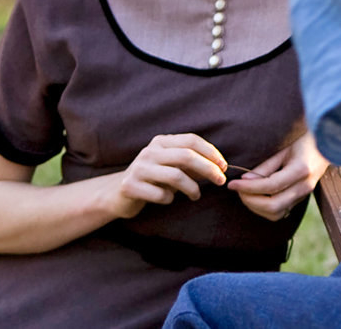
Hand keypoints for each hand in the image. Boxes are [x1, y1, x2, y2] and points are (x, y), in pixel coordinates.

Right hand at [111, 133, 228, 218]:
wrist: (117, 193)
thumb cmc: (153, 179)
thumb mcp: (172, 166)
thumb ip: (192, 164)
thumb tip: (219, 167)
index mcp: (161, 142)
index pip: (191, 140)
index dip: (211, 153)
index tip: (223, 167)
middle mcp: (149, 151)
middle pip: (186, 156)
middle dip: (208, 169)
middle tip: (220, 181)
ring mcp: (139, 168)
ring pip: (176, 176)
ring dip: (192, 188)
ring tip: (196, 195)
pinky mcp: (130, 186)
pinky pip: (161, 194)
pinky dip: (170, 198)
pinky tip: (168, 199)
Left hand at [228, 133, 328, 220]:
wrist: (326, 147)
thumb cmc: (303, 143)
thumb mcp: (283, 149)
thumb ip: (266, 166)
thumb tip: (245, 180)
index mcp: (301, 170)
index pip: (270, 186)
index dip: (248, 187)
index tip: (232, 184)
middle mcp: (304, 186)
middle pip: (273, 205)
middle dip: (250, 200)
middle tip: (237, 190)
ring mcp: (304, 196)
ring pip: (276, 213)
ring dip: (256, 208)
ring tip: (245, 194)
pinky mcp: (300, 200)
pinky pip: (280, 212)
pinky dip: (264, 209)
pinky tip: (256, 197)